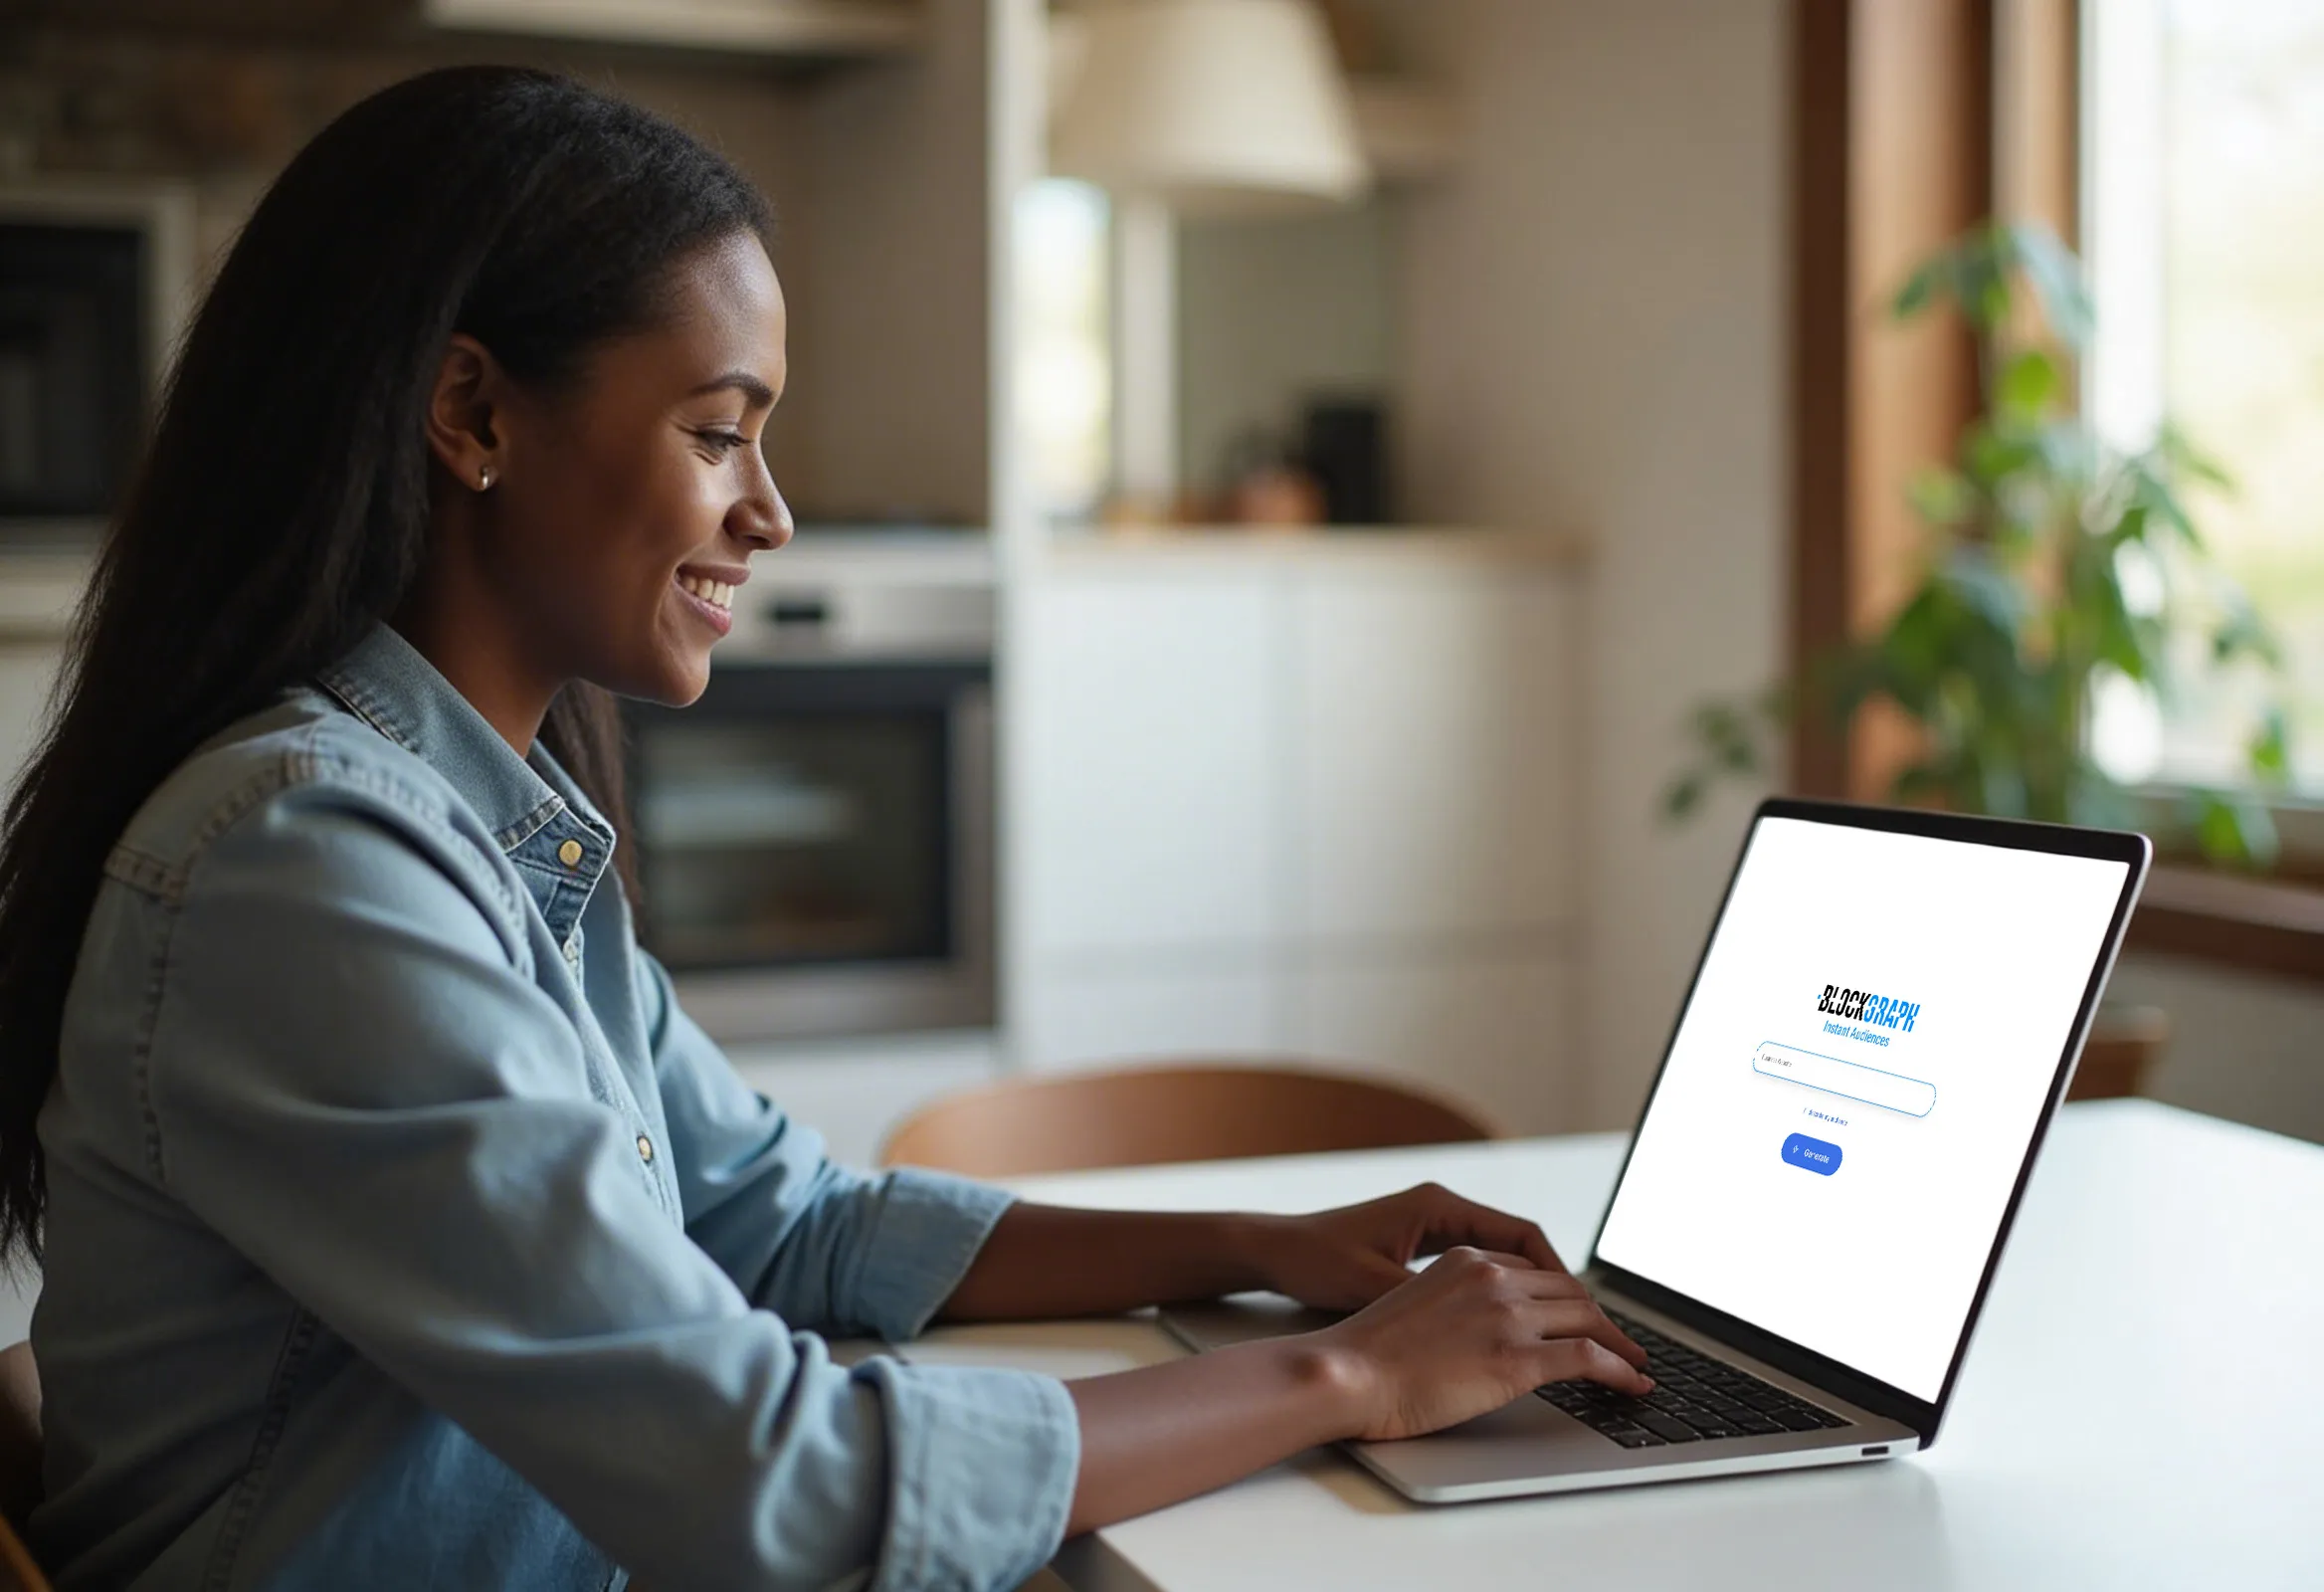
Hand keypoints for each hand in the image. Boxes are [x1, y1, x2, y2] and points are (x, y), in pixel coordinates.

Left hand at [1237, 1181, 1570, 1311]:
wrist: (1274, 1250)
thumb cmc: (1317, 1260)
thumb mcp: (1375, 1281)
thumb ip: (1429, 1298)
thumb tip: (1480, 1323)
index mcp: (1439, 1206)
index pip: (1524, 1235)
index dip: (1560, 1274)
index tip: (1586, 1311)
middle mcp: (1443, 1210)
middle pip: (1524, 1246)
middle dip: (1559, 1286)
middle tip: (1590, 1329)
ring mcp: (1433, 1228)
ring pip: (1506, 1259)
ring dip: (1535, 1292)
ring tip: (1564, 1334)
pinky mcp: (1421, 1249)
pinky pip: (1482, 1270)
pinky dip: (1505, 1296)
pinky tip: (1514, 1330)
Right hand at [1308, 1247, 1651, 1441]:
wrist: (1345, 1373)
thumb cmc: (1364, 1352)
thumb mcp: (1408, 1301)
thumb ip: (1452, 1302)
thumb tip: (1476, 1330)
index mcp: (1464, 1258)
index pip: (1534, 1270)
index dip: (1564, 1296)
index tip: (1580, 1315)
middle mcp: (1492, 1276)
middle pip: (1569, 1291)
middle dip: (1601, 1318)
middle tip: (1621, 1343)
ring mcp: (1508, 1315)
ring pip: (1588, 1319)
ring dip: (1621, 1345)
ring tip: (1637, 1365)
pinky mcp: (1518, 1357)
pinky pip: (1590, 1357)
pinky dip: (1622, 1370)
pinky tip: (1633, 1385)